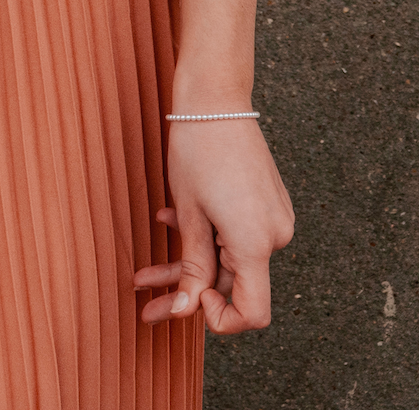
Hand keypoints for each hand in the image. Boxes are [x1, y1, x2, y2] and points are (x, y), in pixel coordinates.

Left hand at [132, 119, 291, 331]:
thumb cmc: (196, 152)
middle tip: (144, 303)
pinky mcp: (267, 205)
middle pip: (231, 285)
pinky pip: (235, 235)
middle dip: (186, 293)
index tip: (185, 303)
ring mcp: (273, 220)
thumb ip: (193, 266)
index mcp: (257, 244)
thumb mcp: (188, 214)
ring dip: (188, 265)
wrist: (215, 101)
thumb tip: (186, 311)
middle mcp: (275, 237)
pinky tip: (169, 223)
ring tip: (143, 274)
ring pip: (228, 259)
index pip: (253, 313)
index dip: (219, 319)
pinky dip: (204, 237)